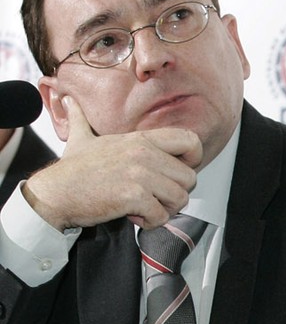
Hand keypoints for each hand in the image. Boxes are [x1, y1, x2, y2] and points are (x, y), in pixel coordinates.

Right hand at [22, 95, 202, 230]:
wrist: (54, 193)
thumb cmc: (72, 170)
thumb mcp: (81, 138)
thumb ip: (80, 119)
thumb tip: (67, 101)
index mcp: (140, 140)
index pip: (190, 140)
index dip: (193, 159)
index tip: (176, 172)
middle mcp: (144, 153)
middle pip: (190, 177)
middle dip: (175, 193)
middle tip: (154, 197)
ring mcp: (140, 174)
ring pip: (180, 198)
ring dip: (164, 209)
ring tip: (142, 206)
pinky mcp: (134, 196)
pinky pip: (162, 216)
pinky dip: (150, 222)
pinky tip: (132, 215)